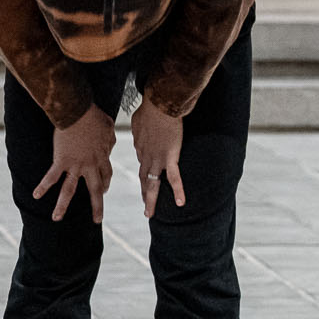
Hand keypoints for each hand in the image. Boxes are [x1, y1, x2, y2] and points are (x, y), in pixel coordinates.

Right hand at [35, 105, 115, 222]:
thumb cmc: (93, 116)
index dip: (106, 183)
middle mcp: (90, 166)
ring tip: (56, 219)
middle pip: (95, 190)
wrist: (78, 113)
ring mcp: (75, 165)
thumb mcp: (108, 127)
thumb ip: (109, 139)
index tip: (104, 190)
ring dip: (62, 205)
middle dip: (97, 206)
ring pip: (69, 190)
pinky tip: (35, 195)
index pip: (106, 175)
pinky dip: (43, 186)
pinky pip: (51, 177)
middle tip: (97, 220)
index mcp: (102, 157)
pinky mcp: (61, 161)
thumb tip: (108, 145)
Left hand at [130, 99, 185, 216]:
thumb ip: (141, 128)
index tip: (146, 182)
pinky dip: (178, 190)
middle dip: (144, 194)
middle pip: (144, 178)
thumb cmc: (150, 108)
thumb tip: (142, 128)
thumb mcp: (139, 120)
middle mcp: (146, 156)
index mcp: (140, 147)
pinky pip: (174, 178)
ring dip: (150, 200)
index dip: (144, 174)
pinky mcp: (169, 157)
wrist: (160, 105)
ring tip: (149, 213)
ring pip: (152, 184)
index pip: (142, 164)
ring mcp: (157, 158)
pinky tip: (180, 203)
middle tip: (144, 208)